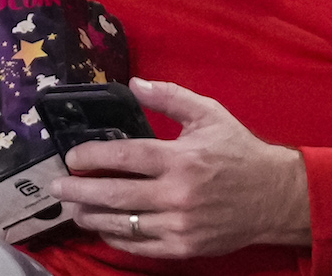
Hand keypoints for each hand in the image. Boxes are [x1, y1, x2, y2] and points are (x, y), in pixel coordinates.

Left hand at [48, 77, 311, 257]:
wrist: (273, 196)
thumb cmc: (239, 151)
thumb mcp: (209, 114)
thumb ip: (171, 97)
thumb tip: (134, 84)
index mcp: (182, 158)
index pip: (126, 157)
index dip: (93, 157)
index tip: (72, 157)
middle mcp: (178, 193)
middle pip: (115, 195)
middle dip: (79, 192)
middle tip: (58, 188)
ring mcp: (180, 224)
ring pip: (123, 224)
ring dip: (92, 217)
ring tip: (75, 210)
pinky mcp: (183, 247)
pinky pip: (139, 246)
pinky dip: (116, 238)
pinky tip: (104, 228)